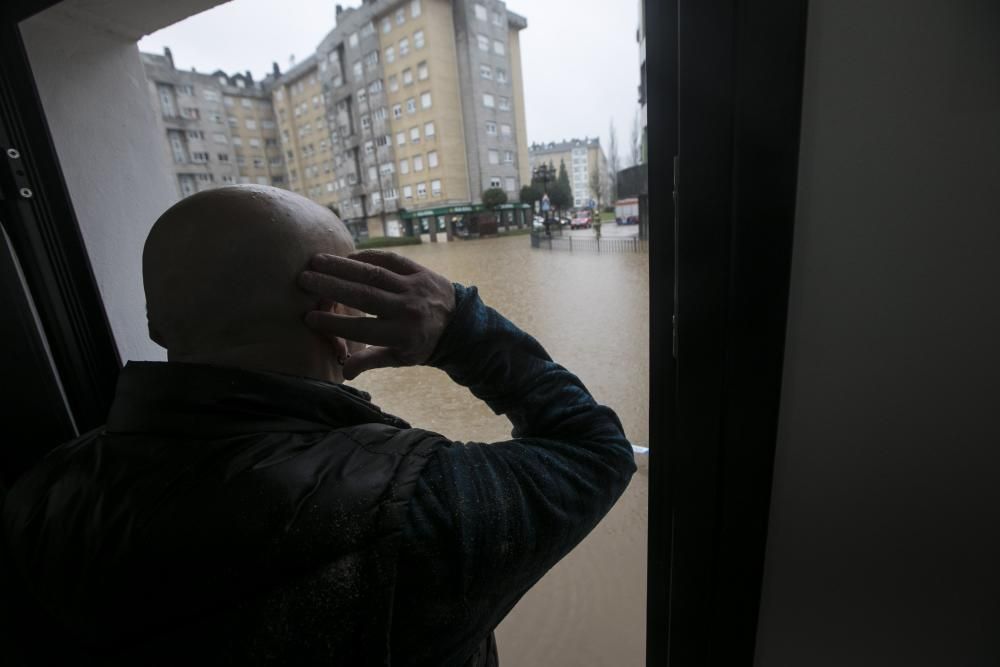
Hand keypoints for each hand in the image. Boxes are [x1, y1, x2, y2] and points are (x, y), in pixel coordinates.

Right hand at [298, 250, 455, 379]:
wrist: (460, 325)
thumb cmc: (422, 344)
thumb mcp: (400, 358)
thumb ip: (371, 361)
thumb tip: (344, 372)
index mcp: (402, 335)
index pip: (362, 328)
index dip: (334, 323)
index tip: (309, 316)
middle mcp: (407, 309)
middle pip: (363, 296)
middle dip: (331, 286)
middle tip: (304, 279)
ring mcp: (413, 287)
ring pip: (373, 274)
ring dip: (342, 266)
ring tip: (316, 260)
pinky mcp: (419, 271)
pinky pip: (391, 259)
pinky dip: (368, 255)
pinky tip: (347, 256)